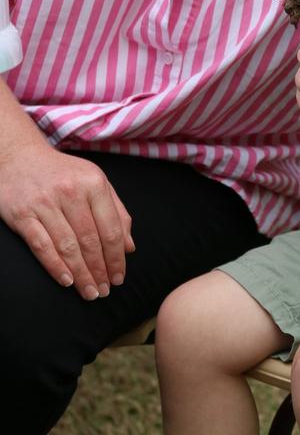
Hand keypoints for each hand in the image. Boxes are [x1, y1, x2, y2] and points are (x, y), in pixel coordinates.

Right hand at [0, 143, 134, 299]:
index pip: (111, 228)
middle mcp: (71, 191)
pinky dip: (56, 266)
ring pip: (68, 247)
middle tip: (105, 291)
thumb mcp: (94, 182)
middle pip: (90, 241)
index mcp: (93, 183)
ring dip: (81, 274)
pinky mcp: (23, 214)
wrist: (20, 157)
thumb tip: (130, 247)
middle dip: (100, 270)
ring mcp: (45, 203)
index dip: (117, 257)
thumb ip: (116, 211)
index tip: (120, 276)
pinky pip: (42, 246)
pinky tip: (67, 281)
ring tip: (90, 292)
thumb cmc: (63, 173)